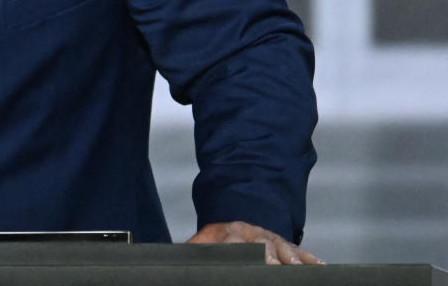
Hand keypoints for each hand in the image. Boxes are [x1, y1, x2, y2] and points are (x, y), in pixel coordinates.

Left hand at [188, 220, 323, 264]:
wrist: (231, 226)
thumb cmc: (214, 243)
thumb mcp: (201, 246)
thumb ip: (195, 253)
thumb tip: (176, 260)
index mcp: (227, 233)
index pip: (235, 244)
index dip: (245, 254)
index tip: (255, 263)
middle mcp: (252, 233)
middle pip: (263, 246)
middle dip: (270, 258)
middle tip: (275, 268)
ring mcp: (270, 237)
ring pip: (284, 247)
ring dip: (293, 259)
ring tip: (298, 270)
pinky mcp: (284, 244)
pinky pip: (299, 251)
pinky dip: (310, 259)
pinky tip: (320, 267)